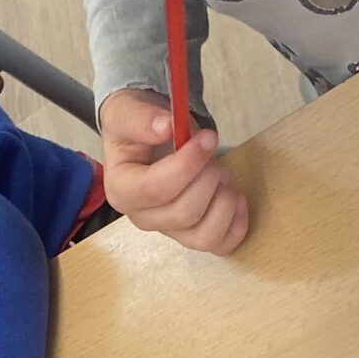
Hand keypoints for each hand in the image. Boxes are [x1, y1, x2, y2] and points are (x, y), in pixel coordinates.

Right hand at [100, 88, 249, 253]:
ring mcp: (169, 230)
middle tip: (210, 151)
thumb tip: (166, 127)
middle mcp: (143, 217)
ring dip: (224, 200)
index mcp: (122, 190)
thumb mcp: (128, 112)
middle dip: (208, 178)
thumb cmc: (137, 128)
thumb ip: (141, 119)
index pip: (156, 189)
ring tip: (220, 173)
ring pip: (205, 235)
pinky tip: (236, 196)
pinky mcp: (192, 235)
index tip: (208, 138)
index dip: (188, 164)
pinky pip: (220, 244)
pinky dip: (236, 223)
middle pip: (185, 213)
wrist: (147, 137)